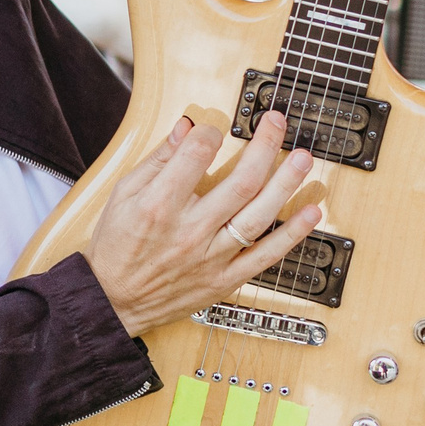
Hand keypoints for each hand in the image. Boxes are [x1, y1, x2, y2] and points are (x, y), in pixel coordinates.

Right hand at [83, 113, 322, 339]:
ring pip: (258, 216)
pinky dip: (291, 234)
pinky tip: (310, 213)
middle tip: (277, 124)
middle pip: (240, 182)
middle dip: (264, 147)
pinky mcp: (224, 279)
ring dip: (286, 185)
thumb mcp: (123, 195)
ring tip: (303, 159)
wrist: (114, 300)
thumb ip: (157, 160)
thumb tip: (185, 128)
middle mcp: (189, 231)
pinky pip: (265, 256)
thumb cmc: (117, 246)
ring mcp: (210, 258)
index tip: (216, 128)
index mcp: (159, 206)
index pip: (196, 156)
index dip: (210, 133)